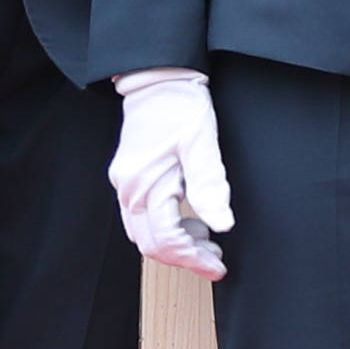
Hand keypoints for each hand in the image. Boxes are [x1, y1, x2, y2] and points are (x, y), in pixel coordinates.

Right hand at [108, 67, 233, 277]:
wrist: (157, 80)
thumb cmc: (180, 105)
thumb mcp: (203, 142)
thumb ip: (210, 184)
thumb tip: (223, 225)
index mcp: (146, 183)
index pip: (166, 239)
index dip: (193, 259)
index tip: (219, 267)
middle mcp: (128, 189)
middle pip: (150, 244)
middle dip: (185, 258)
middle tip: (218, 262)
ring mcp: (126, 186)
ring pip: (144, 234)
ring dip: (176, 245)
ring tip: (210, 243)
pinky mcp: (131, 181)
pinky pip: (143, 218)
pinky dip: (168, 228)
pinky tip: (193, 222)